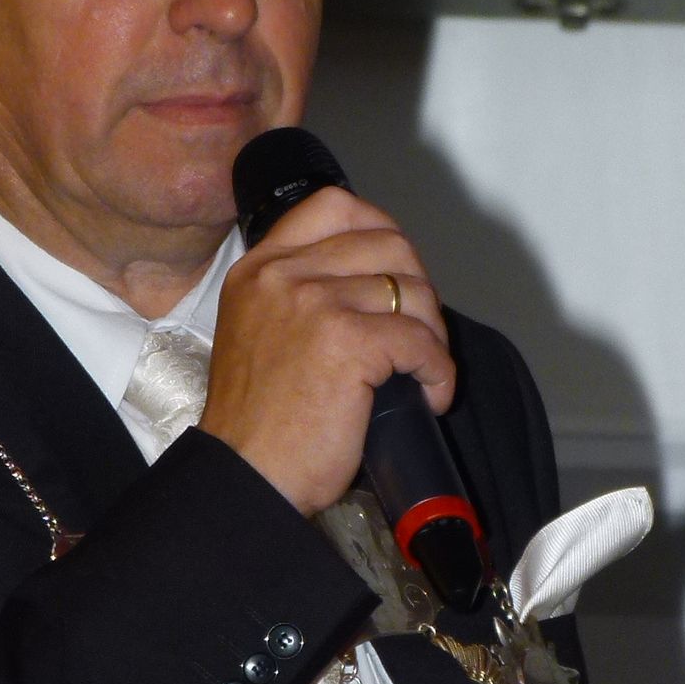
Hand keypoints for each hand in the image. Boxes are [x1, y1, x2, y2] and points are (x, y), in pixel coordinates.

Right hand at [200, 184, 453, 513]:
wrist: (245, 476)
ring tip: (422, 371)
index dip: (381, 230)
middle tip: (418, 330)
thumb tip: (370, 286)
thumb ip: (296, 297)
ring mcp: (316, 303)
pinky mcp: (348, 342)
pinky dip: (439, 372)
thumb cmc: (256, 426)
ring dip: (432, 335)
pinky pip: (421, 341)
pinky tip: (429, 395)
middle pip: (387, 242)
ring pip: (412, 291)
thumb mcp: (256, 333)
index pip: (333, 207)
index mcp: (258, 269)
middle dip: (418, 286)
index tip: (395, 270)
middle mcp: (283, 275)